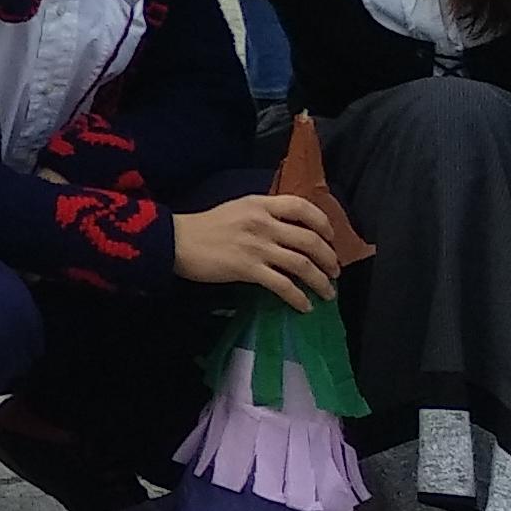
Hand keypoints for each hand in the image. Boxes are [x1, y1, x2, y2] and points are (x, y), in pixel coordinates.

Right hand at [171, 192, 341, 310]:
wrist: (175, 241)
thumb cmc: (205, 226)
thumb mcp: (236, 209)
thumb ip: (263, 214)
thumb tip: (290, 230)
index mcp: (260, 204)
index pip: (302, 206)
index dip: (323, 223)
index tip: (331, 238)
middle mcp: (263, 223)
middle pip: (309, 239)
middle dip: (329, 258)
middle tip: (334, 271)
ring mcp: (256, 246)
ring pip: (302, 264)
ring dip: (321, 281)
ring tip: (328, 292)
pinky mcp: (248, 269)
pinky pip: (283, 285)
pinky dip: (299, 298)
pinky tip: (304, 306)